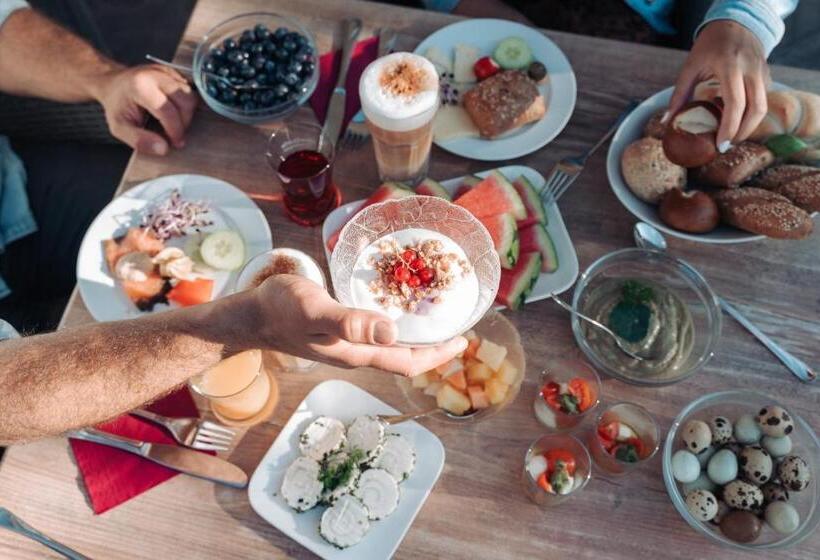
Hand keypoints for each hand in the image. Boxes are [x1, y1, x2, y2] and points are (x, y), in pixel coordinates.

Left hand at [94, 64, 196, 154]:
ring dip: (188, 114)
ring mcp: (167, 71)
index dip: (175, 131)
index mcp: (141, 87)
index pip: (169, 111)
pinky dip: (186, 104)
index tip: (174, 142)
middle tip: (175, 132)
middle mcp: (156, 75)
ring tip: (174, 122)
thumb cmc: (116, 105)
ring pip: (192, 96)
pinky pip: (190, 90)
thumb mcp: (119, 128)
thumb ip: (139, 140)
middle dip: (184, 122)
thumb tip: (163, 148)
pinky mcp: (173, 72)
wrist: (112, 83)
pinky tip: (175, 111)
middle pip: (186, 101)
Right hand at [246, 275, 467, 376]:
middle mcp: (355, 354)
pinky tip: (396, 311)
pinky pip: (376, 335)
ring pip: (391, 348)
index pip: (407, 363)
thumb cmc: (280, 309)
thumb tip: (391, 334)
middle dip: (433, 349)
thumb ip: (351, 323)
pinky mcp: (338, 333)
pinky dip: (395, 328)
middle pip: (404, 359)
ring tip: (435, 320)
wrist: (251, 314)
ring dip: (416, 339)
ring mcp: (346, 346)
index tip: (462, 342)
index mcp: (356, 354)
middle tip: (457, 328)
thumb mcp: (315, 312)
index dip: (437, 356)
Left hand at [667, 20, 768, 151]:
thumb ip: (679, 95)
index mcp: (730, 66)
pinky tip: (732, 115)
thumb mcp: (690, 67)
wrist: (735, 24)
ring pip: (763, 107)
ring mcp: (762, 72)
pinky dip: (749, 113)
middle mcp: (750, 70)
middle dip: (742, 133)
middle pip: (756, 110)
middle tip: (726, 146)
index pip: (735, 104)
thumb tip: (666, 123)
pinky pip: (762, 100)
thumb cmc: (709, 47)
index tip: (720, 146)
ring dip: (748, 125)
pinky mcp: (767, 75)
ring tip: (729, 135)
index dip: (729, 128)